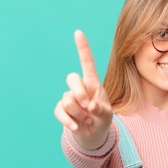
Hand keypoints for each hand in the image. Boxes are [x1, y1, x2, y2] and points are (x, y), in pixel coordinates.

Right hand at [54, 30, 112, 149]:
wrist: (93, 135)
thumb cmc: (102, 120)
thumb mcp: (107, 115)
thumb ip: (101, 109)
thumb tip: (90, 106)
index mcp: (92, 83)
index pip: (87, 62)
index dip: (82, 48)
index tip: (78, 33)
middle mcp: (79, 88)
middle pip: (71, 78)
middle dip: (78, 92)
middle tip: (87, 106)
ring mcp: (69, 98)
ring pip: (67, 100)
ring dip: (79, 114)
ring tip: (88, 121)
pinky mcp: (61, 109)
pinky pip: (60, 111)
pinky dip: (68, 121)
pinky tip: (76, 127)